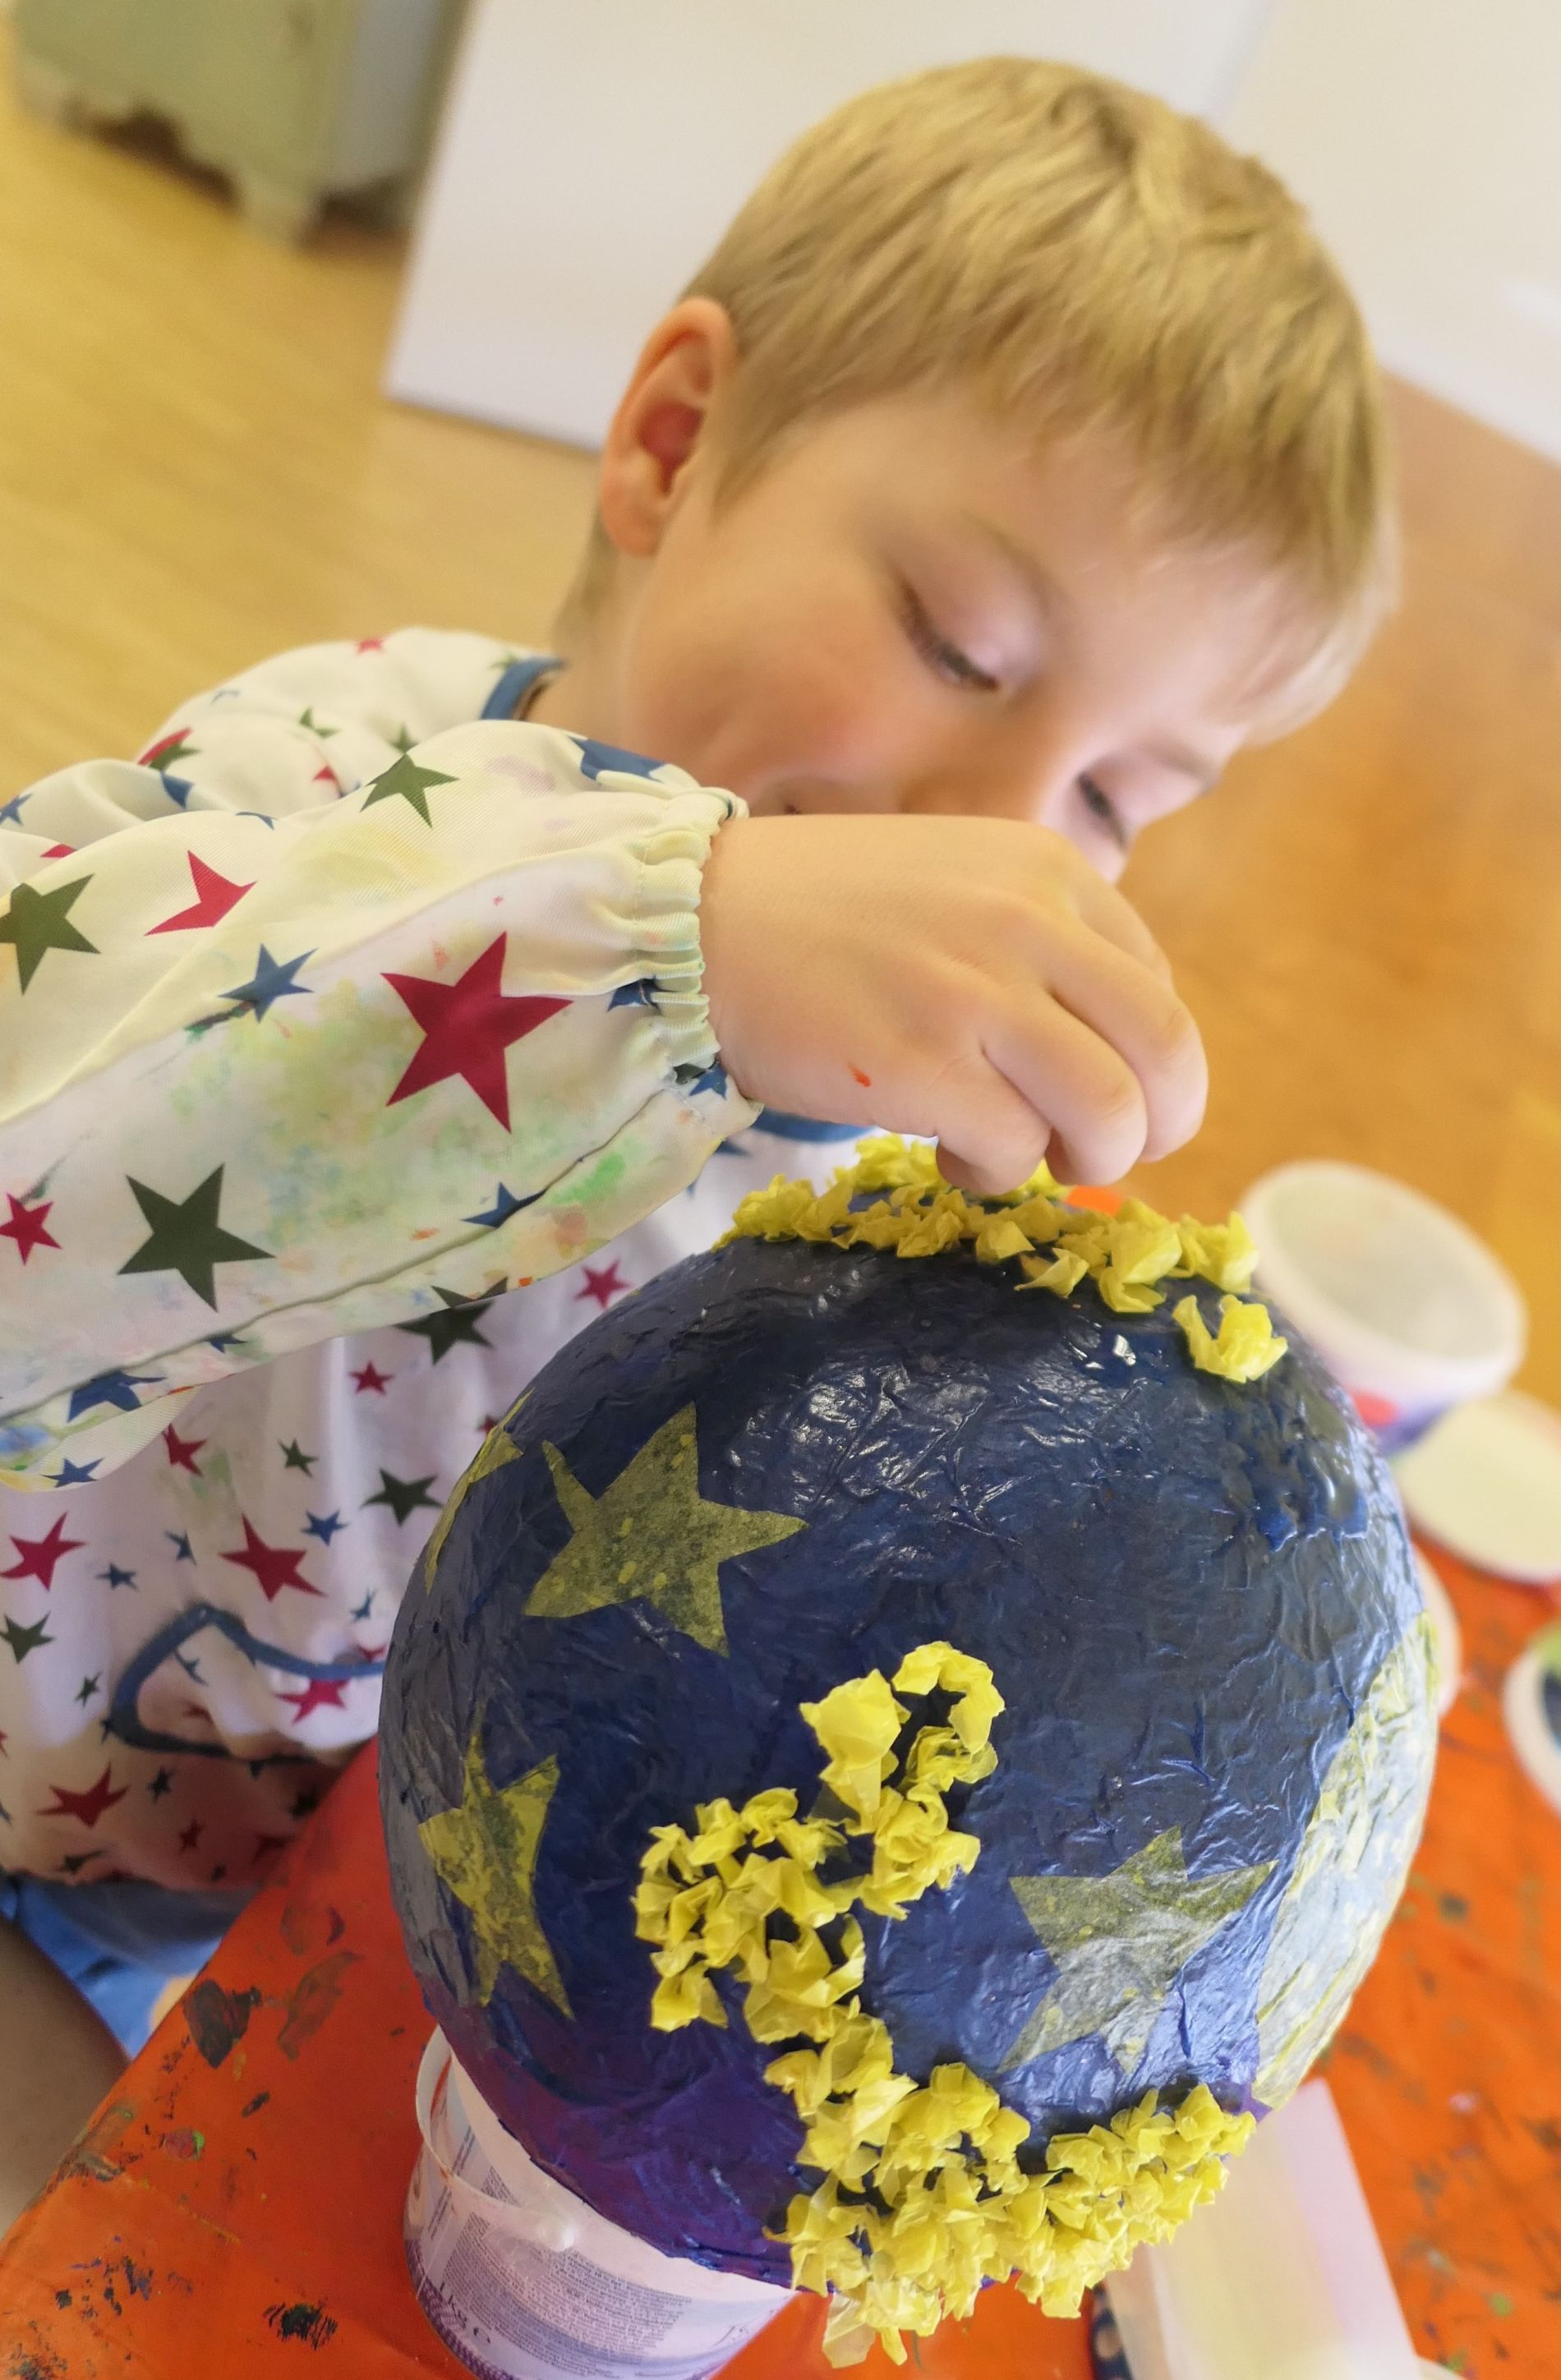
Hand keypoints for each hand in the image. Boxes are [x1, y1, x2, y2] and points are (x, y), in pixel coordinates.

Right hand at [700, 813, 1204, 1194]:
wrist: (689, 925)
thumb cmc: (818, 917)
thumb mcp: (955, 885)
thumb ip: (1036, 944)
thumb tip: (1111, 1055)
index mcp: (1049, 870)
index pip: (1156, 988)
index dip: (1145, 1066)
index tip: (1102, 1097)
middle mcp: (1029, 921)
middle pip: (1165, 1053)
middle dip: (1155, 1127)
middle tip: (1103, 1156)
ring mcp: (978, 992)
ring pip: (1110, 1112)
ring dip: (1086, 1160)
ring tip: (1019, 1158)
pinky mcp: (923, 1063)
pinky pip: (1016, 1149)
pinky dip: (996, 1174)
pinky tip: (948, 1154)